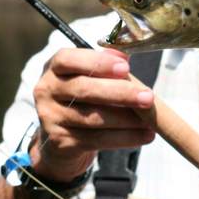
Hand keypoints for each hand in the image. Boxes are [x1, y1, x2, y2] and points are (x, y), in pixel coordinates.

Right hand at [30, 48, 155, 180]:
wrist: (61, 139)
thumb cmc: (83, 99)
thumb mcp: (89, 77)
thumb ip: (106, 66)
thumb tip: (125, 56)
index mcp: (54, 68)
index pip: (69, 59)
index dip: (98, 62)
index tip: (126, 67)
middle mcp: (47, 90)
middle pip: (84, 90)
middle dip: (120, 93)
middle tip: (148, 97)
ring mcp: (51, 118)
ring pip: (93, 118)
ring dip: (127, 120)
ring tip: (151, 120)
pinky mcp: (60, 142)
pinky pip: (97, 139)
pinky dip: (125, 138)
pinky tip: (144, 135)